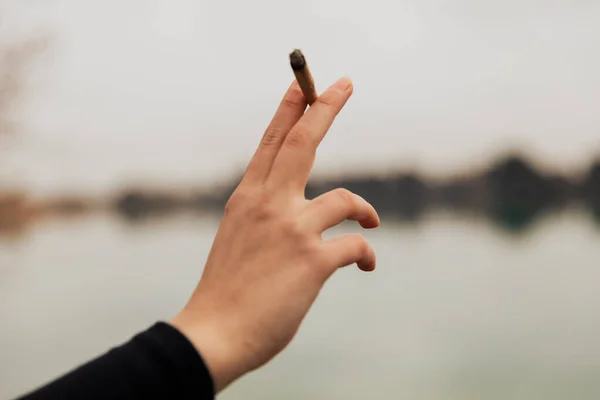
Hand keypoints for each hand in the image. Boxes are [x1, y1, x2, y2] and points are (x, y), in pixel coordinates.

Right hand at [170, 77, 379, 391]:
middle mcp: (267, 204)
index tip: (302, 83)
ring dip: (365, 210)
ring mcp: (290, 229)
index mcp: (247, 198)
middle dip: (326, 106)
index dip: (289, 109)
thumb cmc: (227, 291)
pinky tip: (365, 264)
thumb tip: (300, 211)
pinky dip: (365, 252)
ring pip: (345, 199)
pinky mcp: (311, 260)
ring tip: (370, 222)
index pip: (271, 142)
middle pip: (302, 141)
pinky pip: (355, 244)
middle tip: (346, 82)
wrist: (214, 334)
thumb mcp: (238, 238)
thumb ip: (265, 217)